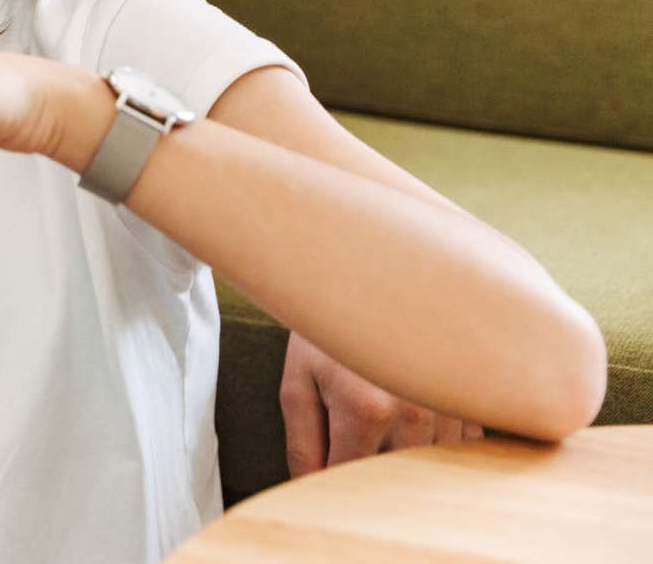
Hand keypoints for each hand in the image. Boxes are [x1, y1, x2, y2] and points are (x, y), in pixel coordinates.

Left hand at [280, 331, 482, 476]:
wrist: (373, 276)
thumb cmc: (327, 332)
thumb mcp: (297, 383)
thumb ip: (302, 446)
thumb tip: (309, 492)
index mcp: (366, 409)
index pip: (349, 482)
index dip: (329, 492)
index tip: (318, 489)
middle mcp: (416, 411)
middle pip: (393, 483)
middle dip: (368, 482)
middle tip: (348, 456)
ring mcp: (450, 405)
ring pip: (428, 469)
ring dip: (404, 464)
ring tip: (382, 424)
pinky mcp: (472, 400)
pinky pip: (459, 449)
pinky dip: (436, 449)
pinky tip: (414, 420)